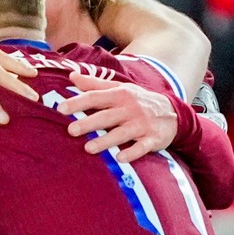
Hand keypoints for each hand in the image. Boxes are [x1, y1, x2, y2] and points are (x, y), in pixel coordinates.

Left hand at [60, 72, 176, 162]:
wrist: (173, 112)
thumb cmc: (138, 100)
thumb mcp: (119, 88)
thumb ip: (95, 84)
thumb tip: (71, 75)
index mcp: (120, 95)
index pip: (96, 97)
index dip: (78, 102)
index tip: (60, 108)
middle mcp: (130, 109)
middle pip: (106, 116)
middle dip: (88, 123)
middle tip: (70, 130)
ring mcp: (142, 124)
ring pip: (122, 133)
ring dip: (106, 141)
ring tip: (88, 148)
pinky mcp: (153, 138)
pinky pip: (142, 147)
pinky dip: (132, 152)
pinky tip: (120, 159)